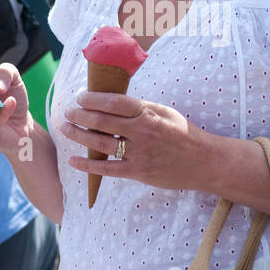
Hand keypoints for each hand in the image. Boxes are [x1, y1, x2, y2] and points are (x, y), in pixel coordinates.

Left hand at [60, 91, 209, 192]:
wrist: (204, 161)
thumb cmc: (184, 134)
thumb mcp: (165, 112)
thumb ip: (141, 108)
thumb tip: (113, 102)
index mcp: (148, 113)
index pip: (114, 102)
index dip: (93, 98)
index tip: (80, 97)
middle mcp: (141, 132)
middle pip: (102, 121)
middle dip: (80, 115)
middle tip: (68, 112)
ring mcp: (139, 153)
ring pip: (101, 143)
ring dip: (79, 135)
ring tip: (66, 128)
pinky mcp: (138, 172)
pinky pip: (108, 168)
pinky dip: (88, 165)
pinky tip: (74, 160)